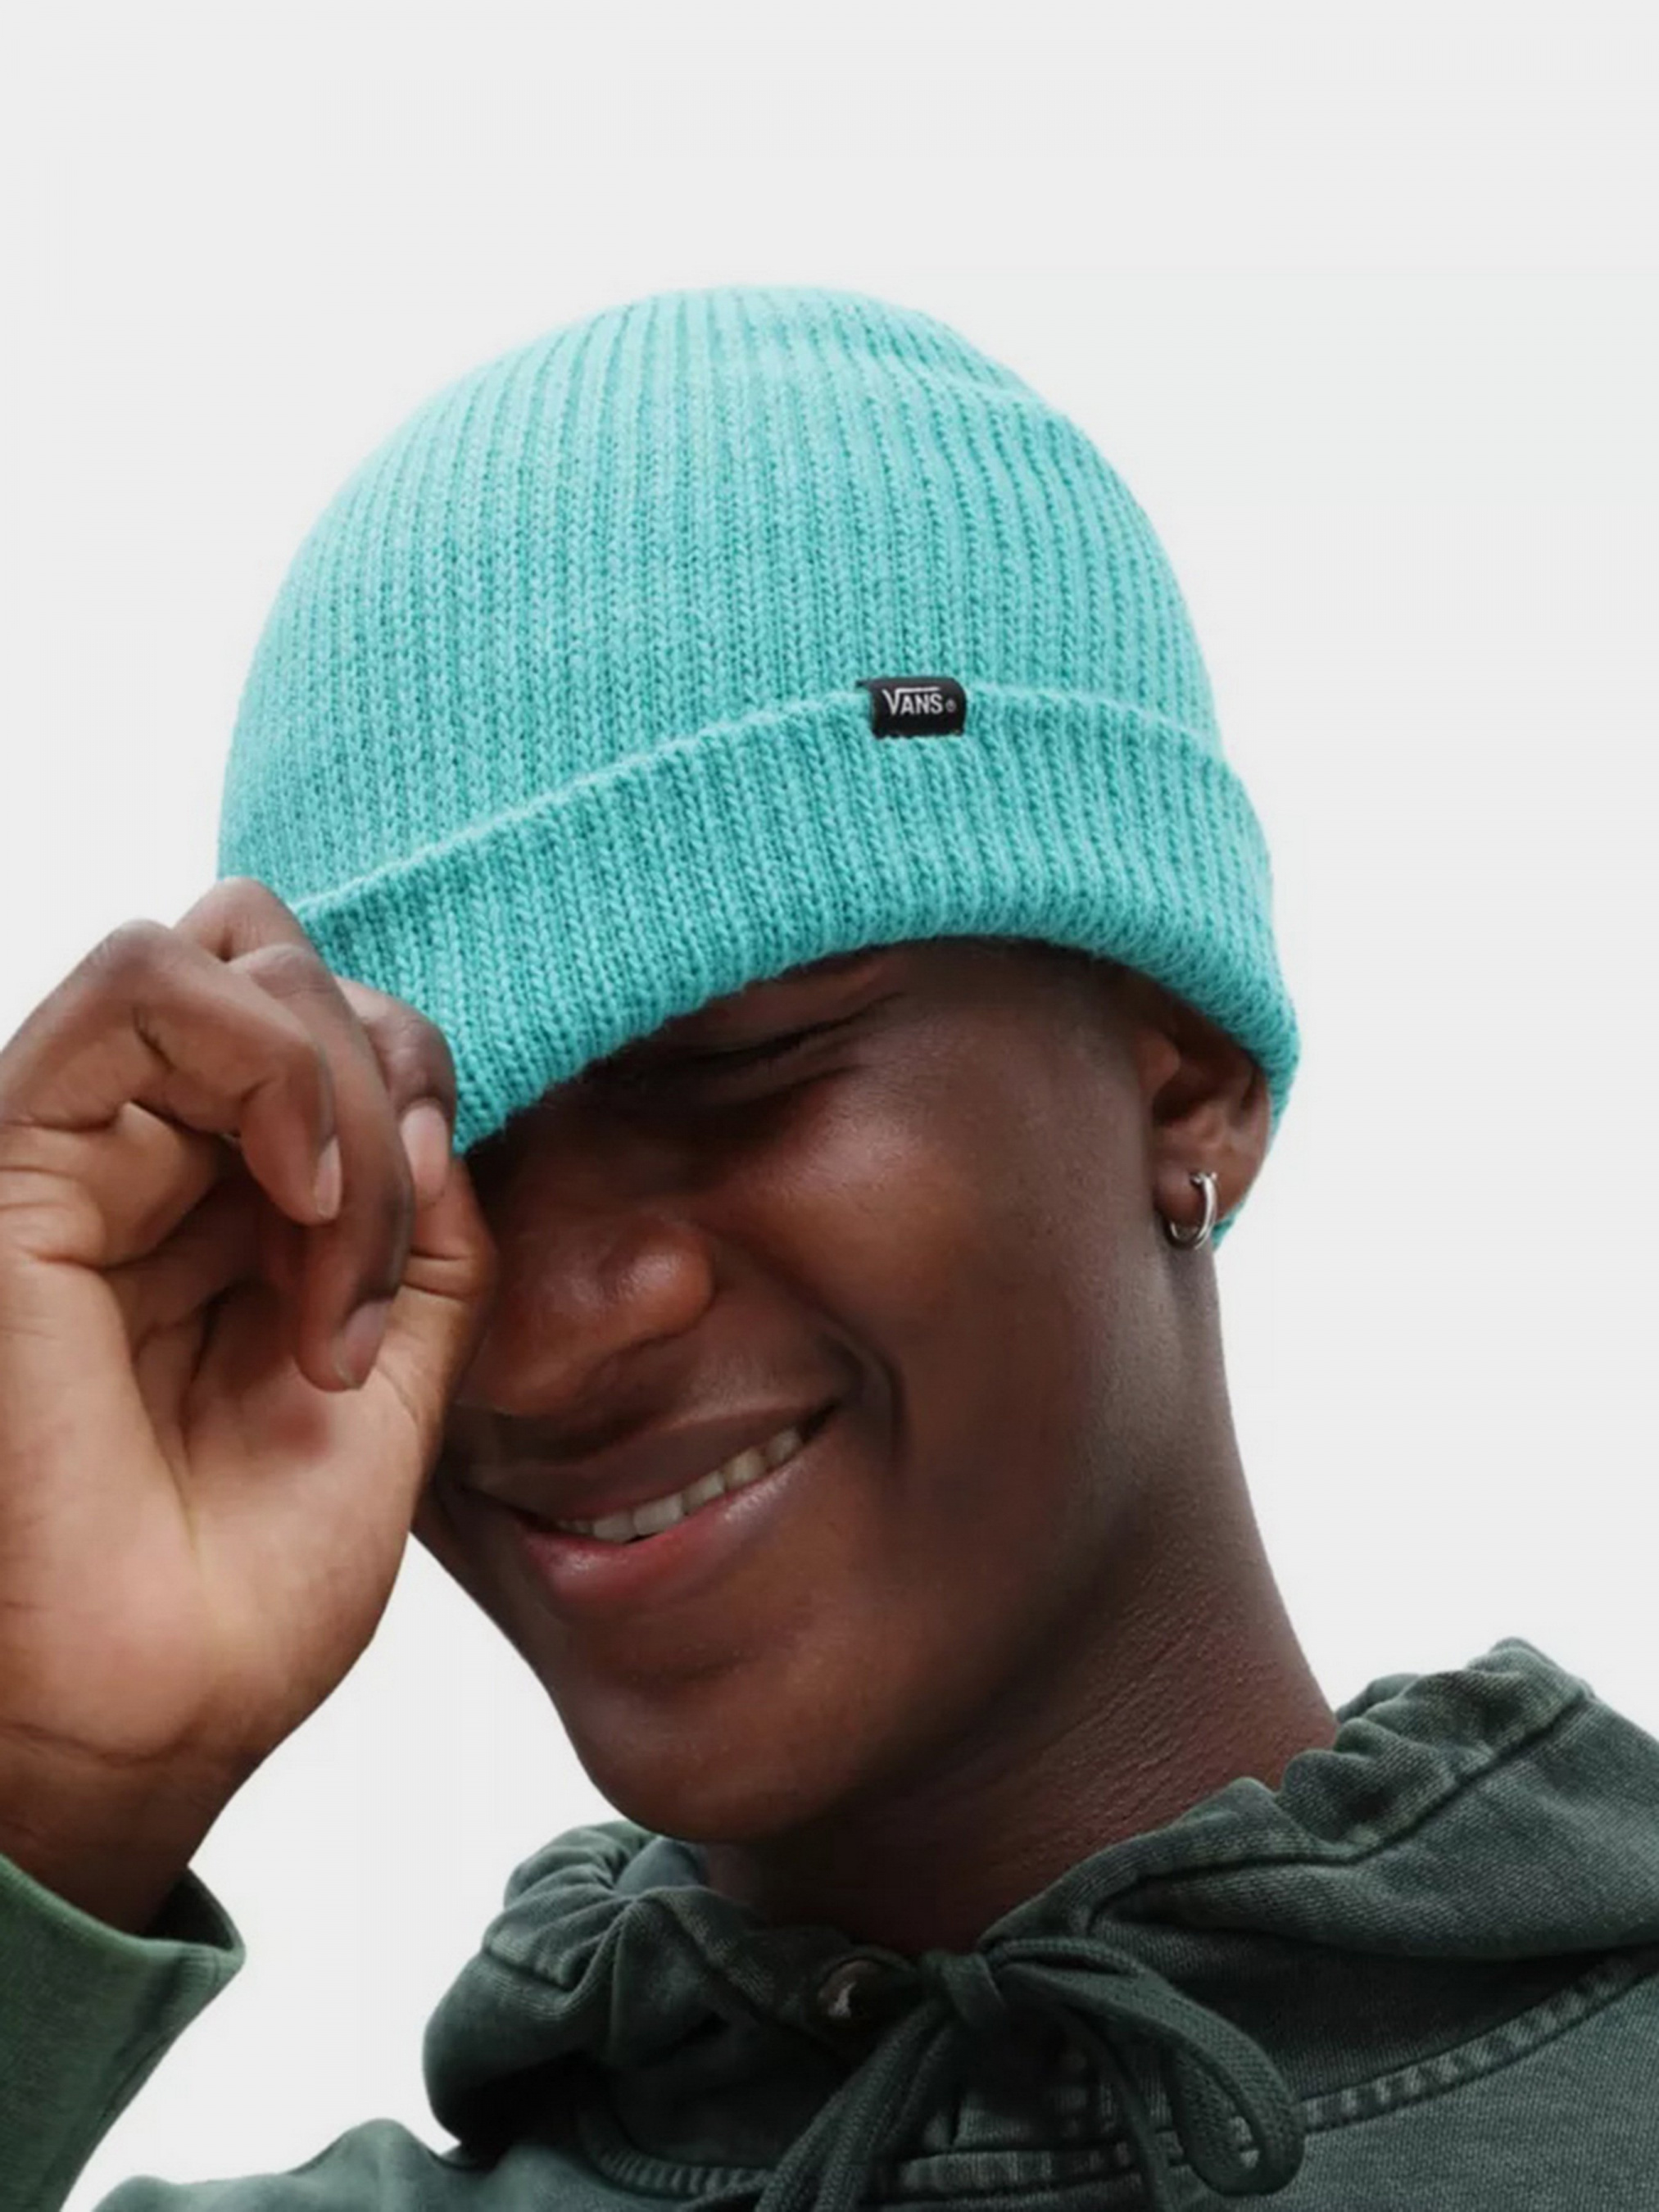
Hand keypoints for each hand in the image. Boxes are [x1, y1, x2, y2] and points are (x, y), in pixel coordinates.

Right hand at [0, 877, 497, 1929]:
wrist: (153, 1717)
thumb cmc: (249, 1580)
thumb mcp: (396, 1378)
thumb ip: (427, 1234)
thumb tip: (431, 1105)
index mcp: (222, 1203)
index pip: (323, 1017)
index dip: (412, 1078)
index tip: (433, 1231)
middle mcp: (142, 1158)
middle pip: (280, 959)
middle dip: (384, 1068)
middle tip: (385, 1239)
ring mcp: (75, 1150)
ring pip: (223, 950)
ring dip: (338, 1085)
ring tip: (341, 1247)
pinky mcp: (15, 1164)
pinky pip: (141, 987)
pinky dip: (273, 1064)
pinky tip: (310, 1200)